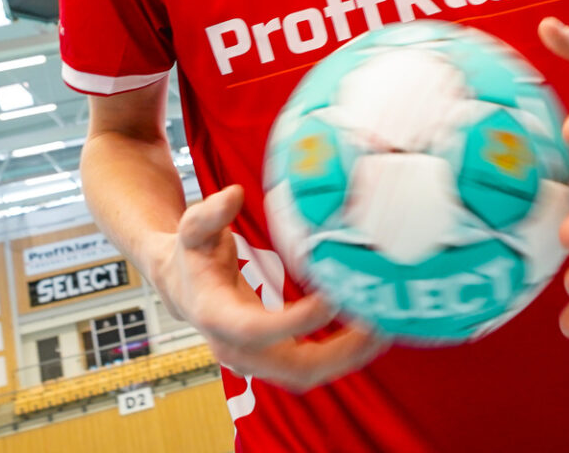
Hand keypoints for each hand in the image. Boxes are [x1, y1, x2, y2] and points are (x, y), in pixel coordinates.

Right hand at [149, 184, 387, 391]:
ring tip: (383, 327)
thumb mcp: (192, 229)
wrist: (185, 288)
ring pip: (307, 373)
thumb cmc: (193, 257)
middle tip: (375, 324)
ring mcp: (257, 360)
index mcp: (216, 317)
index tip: (331, 299)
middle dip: (338, 353)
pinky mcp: (274, 358)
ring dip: (348, 357)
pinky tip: (368, 328)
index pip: (255, 330)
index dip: (294, 321)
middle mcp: (236, 348)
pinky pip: (311, 364)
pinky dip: (342, 353)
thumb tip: (235, 194)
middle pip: (292, 368)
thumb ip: (210, 212)